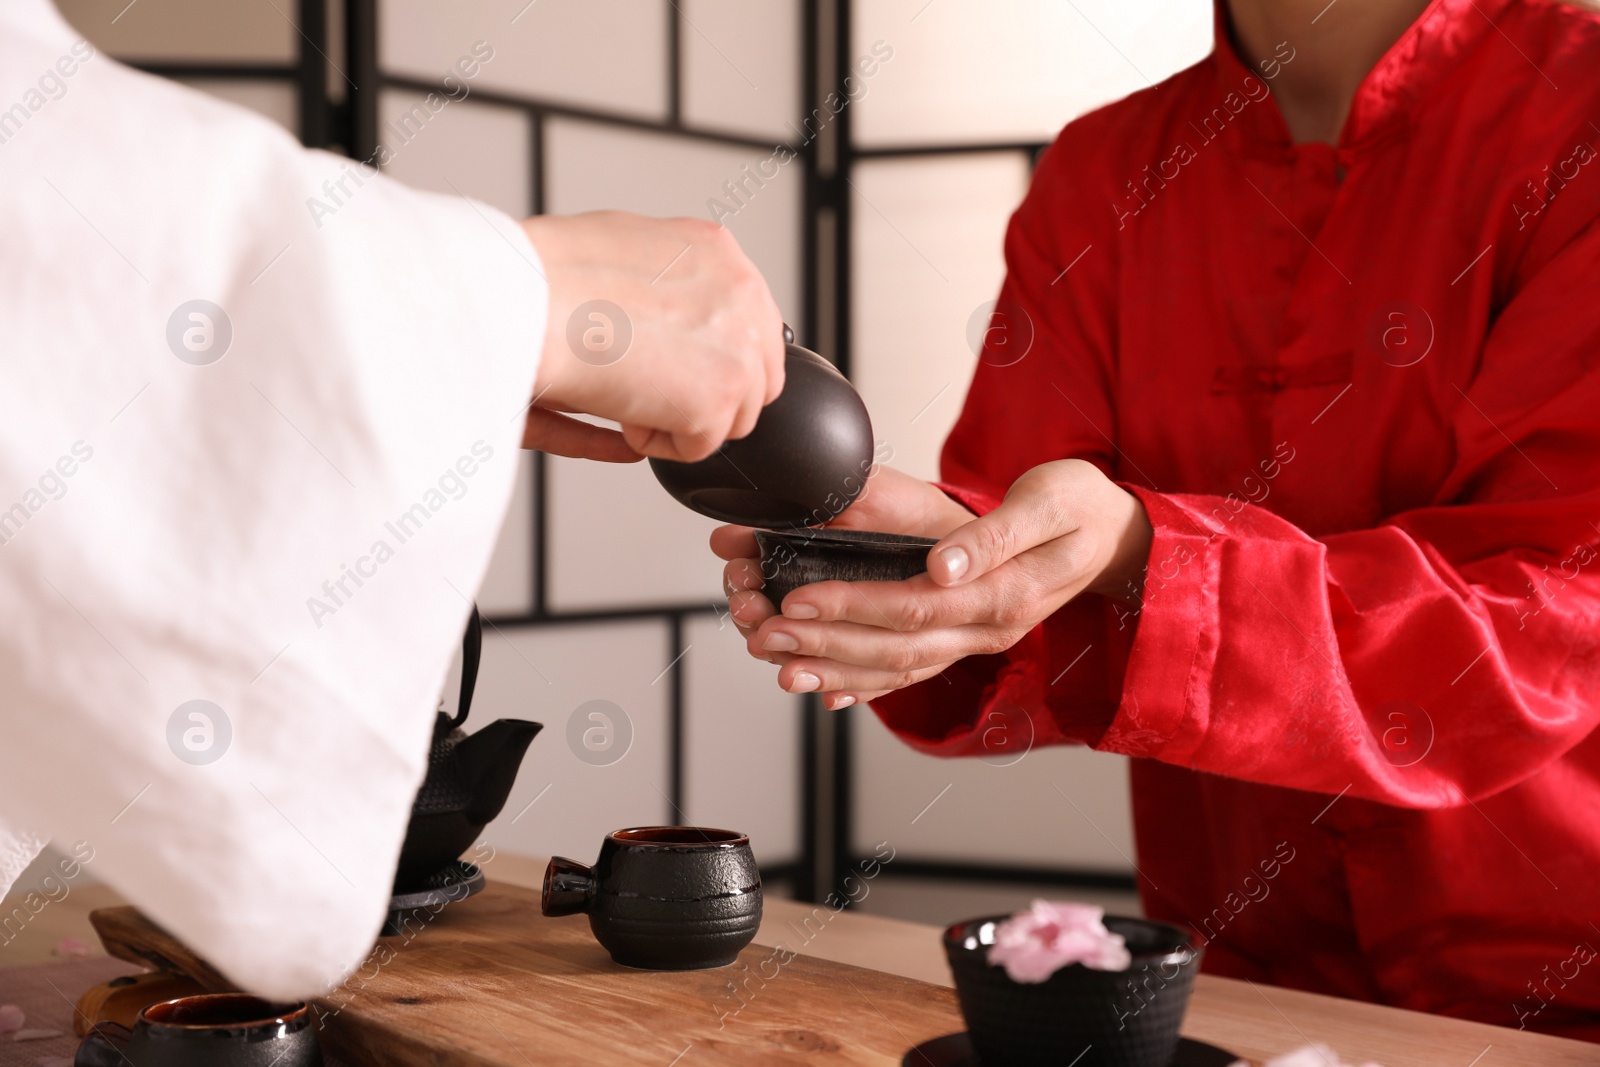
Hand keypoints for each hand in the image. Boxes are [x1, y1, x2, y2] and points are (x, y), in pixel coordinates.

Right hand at [520, 211, 784, 462]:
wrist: (525, 301)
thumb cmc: (548, 275)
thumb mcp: (626, 247)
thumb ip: (669, 278)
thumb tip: (680, 315)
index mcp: (719, 252)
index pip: (751, 323)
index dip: (714, 356)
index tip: (681, 368)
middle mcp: (742, 295)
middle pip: (758, 374)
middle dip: (709, 392)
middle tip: (653, 391)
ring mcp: (738, 350)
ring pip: (734, 416)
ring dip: (681, 417)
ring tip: (627, 393)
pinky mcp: (718, 400)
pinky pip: (701, 447)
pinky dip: (658, 440)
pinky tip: (621, 408)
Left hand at [717, 459, 1151, 708]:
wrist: (1116, 536)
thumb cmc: (1082, 507)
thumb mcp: (1049, 502)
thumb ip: (993, 537)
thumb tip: (942, 564)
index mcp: (1005, 595)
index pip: (915, 608)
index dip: (853, 605)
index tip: (799, 599)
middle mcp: (989, 630)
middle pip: (895, 649)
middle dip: (825, 645)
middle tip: (765, 632)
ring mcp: (978, 641)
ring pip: (897, 669)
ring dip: (834, 670)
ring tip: (778, 663)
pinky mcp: (967, 638)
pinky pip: (911, 672)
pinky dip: (866, 684)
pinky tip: (825, 689)